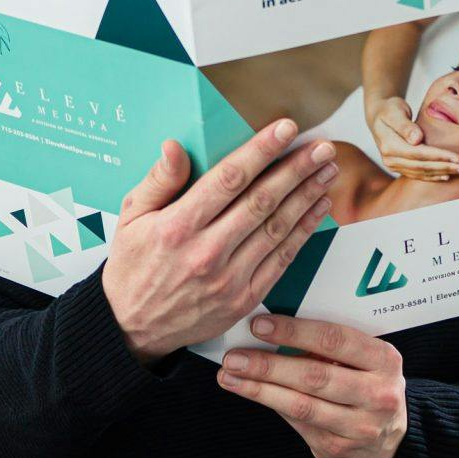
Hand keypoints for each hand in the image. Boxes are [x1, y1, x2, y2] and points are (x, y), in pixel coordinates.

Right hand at [102, 121, 339, 364]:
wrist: (133, 328)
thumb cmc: (133, 266)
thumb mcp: (129, 217)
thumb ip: (158, 181)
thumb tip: (175, 146)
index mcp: (178, 227)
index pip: (228, 180)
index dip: (261, 151)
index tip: (285, 129)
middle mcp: (206, 252)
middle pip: (262, 202)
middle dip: (296, 170)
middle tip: (322, 148)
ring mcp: (229, 279)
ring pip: (277, 229)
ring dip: (307, 196)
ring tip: (328, 170)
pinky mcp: (244, 298)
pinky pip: (282, 259)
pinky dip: (304, 231)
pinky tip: (318, 208)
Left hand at [216, 313, 406, 457]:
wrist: (386, 444)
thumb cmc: (368, 388)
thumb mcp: (365, 361)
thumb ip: (330, 348)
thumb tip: (272, 330)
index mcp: (385, 360)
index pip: (335, 339)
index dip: (294, 331)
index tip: (259, 325)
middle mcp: (378, 394)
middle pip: (314, 375)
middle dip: (268, 364)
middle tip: (235, 356)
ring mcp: (360, 426)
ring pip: (302, 404)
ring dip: (260, 388)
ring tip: (230, 376)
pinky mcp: (339, 448)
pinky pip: (298, 423)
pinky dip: (271, 404)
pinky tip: (249, 392)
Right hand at [368, 94, 458, 181]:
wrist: (379, 116)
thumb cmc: (389, 110)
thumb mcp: (395, 111)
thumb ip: (405, 125)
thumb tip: (416, 139)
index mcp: (388, 145)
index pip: (418, 153)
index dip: (438, 156)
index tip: (457, 157)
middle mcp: (390, 159)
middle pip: (422, 166)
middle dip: (445, 167)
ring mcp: (394, 165)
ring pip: (422, 172)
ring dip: (443, 172)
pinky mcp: (400, 167)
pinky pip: (418, 174)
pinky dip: (433, 176)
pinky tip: (446, 176)